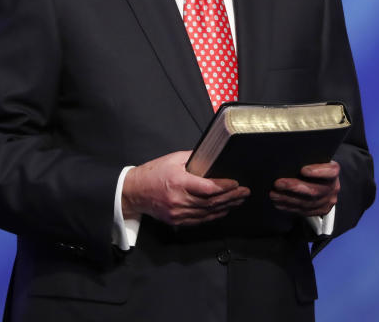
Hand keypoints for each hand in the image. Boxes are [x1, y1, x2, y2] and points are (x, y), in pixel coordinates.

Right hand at [122, 151, 249, 225]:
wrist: (134, 192)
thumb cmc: (153, 173)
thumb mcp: (173, 159)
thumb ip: (193, 158)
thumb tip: (211, 157)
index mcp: (179, 182)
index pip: (208, 188)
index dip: (225, 187)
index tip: (236, 183)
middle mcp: (179, 200)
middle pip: (211, 202)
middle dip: (231, 197)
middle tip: (244, 192)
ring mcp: (178, 213)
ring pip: (207, 213)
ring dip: (225, 207)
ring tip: (238, 201)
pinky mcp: (176, 221)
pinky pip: (199, 220)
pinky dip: (213, 216)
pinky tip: (223, 211)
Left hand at [270, 161, 339, 216]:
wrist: (323, 179)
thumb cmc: (314, 165)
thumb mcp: (315, 159)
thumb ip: (307, 159)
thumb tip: (289, 159)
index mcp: (333, 171)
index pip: (330, 172)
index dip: (317, 172)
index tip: (303, 170)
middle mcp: (333, 188)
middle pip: (315, 190)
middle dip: (294, 187)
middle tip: (278, 183)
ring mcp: (327, 201)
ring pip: (307, 203)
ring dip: (288, 199)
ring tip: (274, 194)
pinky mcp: (320, 210)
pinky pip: (303, 211)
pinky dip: (289, 207)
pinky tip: (278, 202)